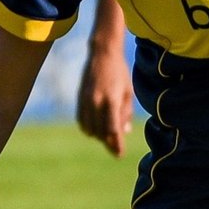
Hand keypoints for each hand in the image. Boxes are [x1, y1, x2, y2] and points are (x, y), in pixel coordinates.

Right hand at [76, 42, 133, 157]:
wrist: (102, 54)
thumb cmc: (120, 73)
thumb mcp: (129, 92)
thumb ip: (126, 113)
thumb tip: (124, 132)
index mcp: (112, 100)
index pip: (113, 130)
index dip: (116, 145)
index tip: (120, 154)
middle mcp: (96, 102)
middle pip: (101, 132)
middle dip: (108, 142)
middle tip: (115, 148)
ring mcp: (86, 101)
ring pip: (90, 129)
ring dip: (98, 136)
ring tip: (107, 136)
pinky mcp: (79, 99)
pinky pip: (81, 121)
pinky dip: (88, 128)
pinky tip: (95, 129)